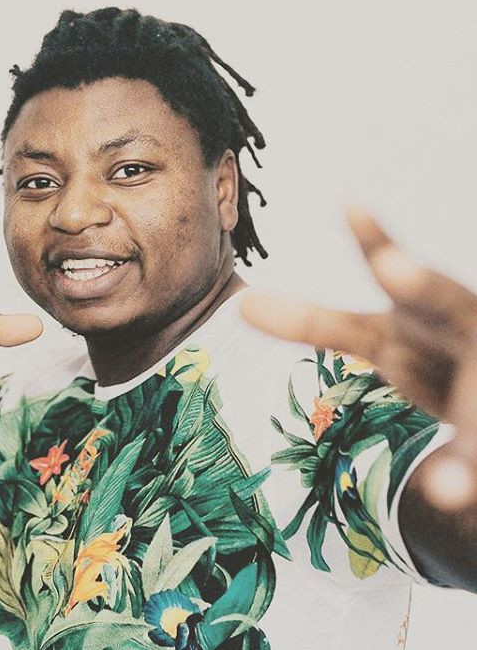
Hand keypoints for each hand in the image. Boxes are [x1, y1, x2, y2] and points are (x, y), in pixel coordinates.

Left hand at [240, 207, 476, 508]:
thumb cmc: (439, 361)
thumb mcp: (385, 341)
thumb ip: (320, 322)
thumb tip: (243, 303)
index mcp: (423, 321)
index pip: (396, 281)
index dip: (376, 245)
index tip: (349, 205)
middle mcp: (463, 338)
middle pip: (449, 306)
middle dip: (424, 288)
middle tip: (393, 268)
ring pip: (474, 375)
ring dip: (459, 385)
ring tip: (431, 410)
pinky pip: (475, 459)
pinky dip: (461, 472)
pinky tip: (446, 490)